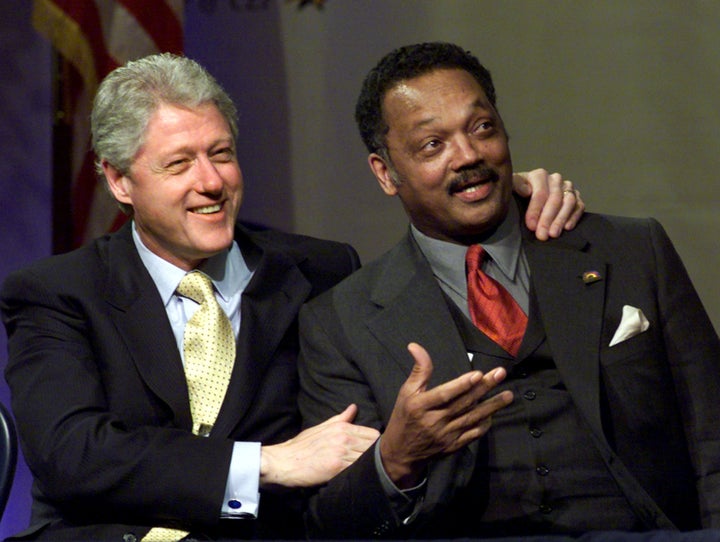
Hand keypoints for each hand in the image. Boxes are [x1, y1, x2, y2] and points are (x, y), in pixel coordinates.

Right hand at [260, 404, 378, 487]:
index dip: (376, 443)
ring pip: (368, 458)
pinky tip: (358, 476)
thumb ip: (341, 418)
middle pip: (374, 445)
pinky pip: (357, 469)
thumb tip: (354, 407)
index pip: (373, 433)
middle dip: (376, 454)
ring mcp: (341, 452)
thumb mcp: (321, 427)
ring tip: (368, 470)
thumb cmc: (301, 446)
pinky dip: (360, 472)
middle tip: (374, 462)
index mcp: (341, 427)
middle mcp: (344, 437)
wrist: (284, 462)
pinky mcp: (337, 467)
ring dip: (369, 464)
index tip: (374, 451)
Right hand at [379, 343, 512, 488]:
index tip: (478, 374)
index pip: (444, 394)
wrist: (401, 452)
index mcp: (421, 406)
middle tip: (500, 374)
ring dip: (492, 406)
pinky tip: (494, 414)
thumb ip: (418, 370)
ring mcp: (446, 435)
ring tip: (508, 395)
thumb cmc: (405, 416)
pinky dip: (484, 424)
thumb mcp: (406, 392)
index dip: (461, 385)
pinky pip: (473, 434)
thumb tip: (415, 346)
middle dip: (483, 388)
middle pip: (463, 403)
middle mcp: (435, 421)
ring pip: (472, 418)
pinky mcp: (454, 446)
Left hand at [513, 168, 584, 239]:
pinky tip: (567, 228)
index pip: (540, 192)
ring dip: (561, 219)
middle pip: (555, 198)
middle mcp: (555, 179)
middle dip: (548, 218)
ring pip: (569, 202)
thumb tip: (527, 191)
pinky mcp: (575, 197)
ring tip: (553, 234)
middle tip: (542, 235)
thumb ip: (515, 185)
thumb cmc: (516, 194)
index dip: (535, 210)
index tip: (531, 226)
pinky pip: (579, 206)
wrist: (522, 197)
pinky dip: (574, 217)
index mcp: (539, 175)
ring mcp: (567, 187)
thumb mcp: (510, 188)